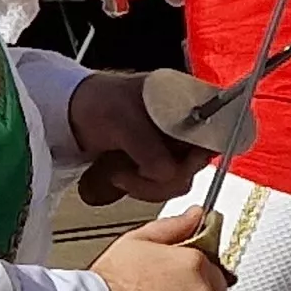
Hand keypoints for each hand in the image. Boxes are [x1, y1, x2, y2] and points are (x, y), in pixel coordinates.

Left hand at [64, 71, 210, 203]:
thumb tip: (168, 173)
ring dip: (146, 185)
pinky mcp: (156, 167)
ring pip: (178, 181)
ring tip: (118, 171)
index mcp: (189, 102)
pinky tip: (118, 175)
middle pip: (197, 164)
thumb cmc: (99, 101)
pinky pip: (160, 189)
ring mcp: (172, 148)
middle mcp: (187, 126)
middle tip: (132, 171)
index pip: (219, 131)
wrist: (71, 114)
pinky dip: (138, 188)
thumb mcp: (123, 119)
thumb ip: (149, 148)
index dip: (200, 153)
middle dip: (162, 176)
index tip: (177, 164)